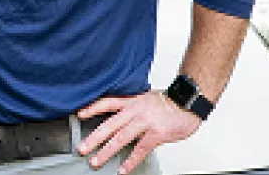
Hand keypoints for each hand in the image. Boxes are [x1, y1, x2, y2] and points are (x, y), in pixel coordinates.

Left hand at [77, 91, 201, 174]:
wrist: (189, 101)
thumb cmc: (170, 102)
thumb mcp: (146, 99)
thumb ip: (132, 109)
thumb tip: (120, 121)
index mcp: (132, 101)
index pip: (108, 102)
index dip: (93, 108)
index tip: (79, 114)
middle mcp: (136, 110)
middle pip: (110, 124)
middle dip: (94, 138)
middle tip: (82, 148)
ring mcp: (145, 122)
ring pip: (121, 138)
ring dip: (107, 151)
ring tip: (96, 161)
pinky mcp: (156, 134)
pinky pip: (140, 150)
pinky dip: (130, 161)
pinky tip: (122, 169)